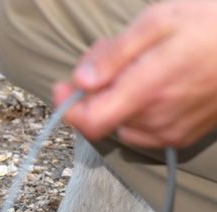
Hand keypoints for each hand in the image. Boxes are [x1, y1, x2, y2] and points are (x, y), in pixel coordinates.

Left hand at [54, 0, 216, 147]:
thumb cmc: (211, 23)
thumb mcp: (158, 22)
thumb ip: (114, 55)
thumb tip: (81, 82)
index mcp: (147, 91)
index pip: (90, 121)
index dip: (68, 107)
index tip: (62, 87)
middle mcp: (157, 119)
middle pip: (103, 117)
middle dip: (97, 87)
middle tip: (111, 52)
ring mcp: (171, 132)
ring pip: (121, 123)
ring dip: (117, 98)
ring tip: (138, 63)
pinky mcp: (183, 137)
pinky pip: (143, 131)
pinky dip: (137, 110)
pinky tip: (153, 82)